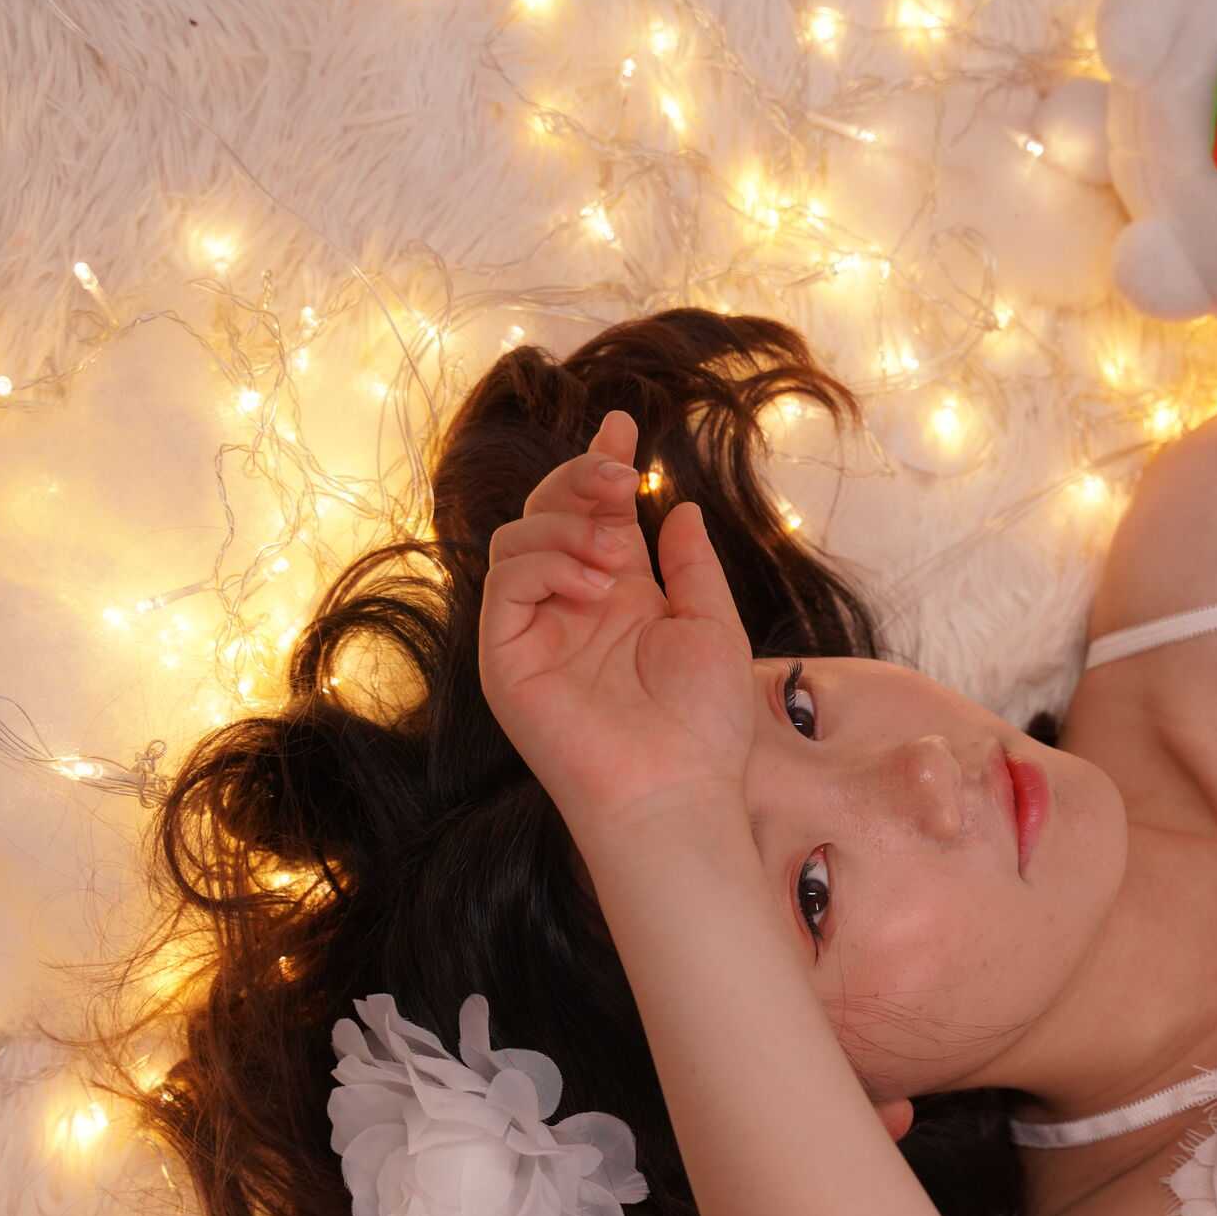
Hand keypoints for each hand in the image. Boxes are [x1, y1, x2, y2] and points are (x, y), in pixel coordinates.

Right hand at [477, 411, 756, 838]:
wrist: (677, 790)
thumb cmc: (704, 725)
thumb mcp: (713, 625)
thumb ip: (691, 565)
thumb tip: (678, 506)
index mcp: (618, 596)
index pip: (597, 516)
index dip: (602, 466)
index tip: (622, 425)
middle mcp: (569, 607)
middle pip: (547, 514)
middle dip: (580, 480)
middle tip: (620, 479)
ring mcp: (532, 633)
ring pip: (516, 538)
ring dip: (566, 527)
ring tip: (613, 556)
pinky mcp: (505, 659)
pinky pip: (503, 583)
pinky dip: (546, 565)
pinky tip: (591, 585)